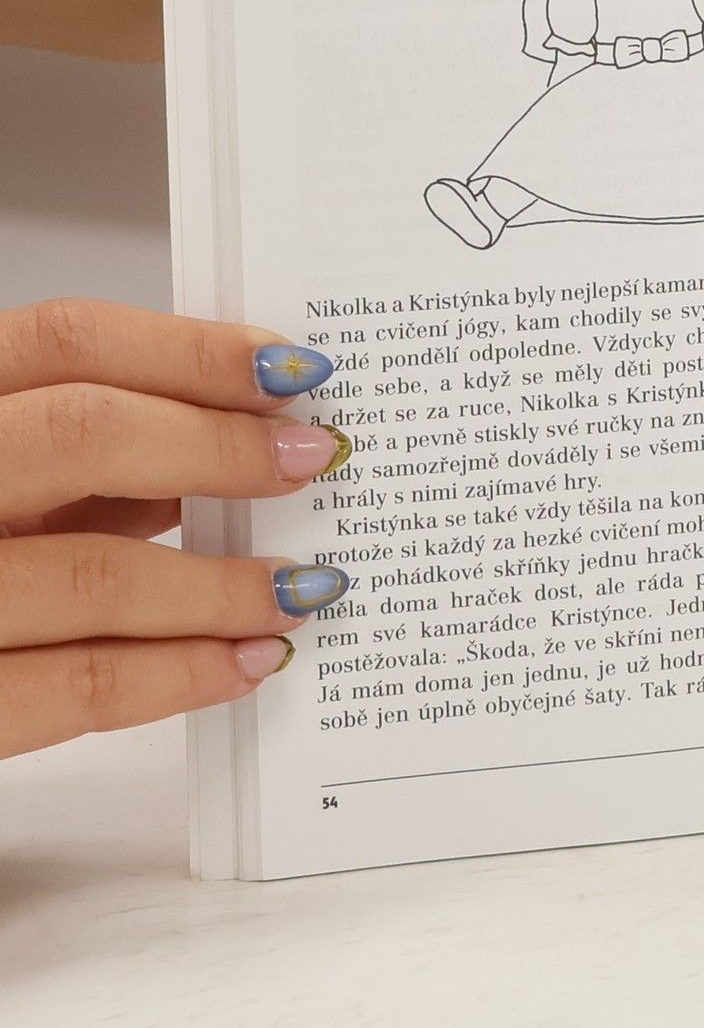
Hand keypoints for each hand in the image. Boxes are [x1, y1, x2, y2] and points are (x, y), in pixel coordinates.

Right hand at [0, 299, 353, 758]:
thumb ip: (75, 458)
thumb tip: (226, 443)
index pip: (66, 339)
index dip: (192, 349)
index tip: (295, 368)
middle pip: (85, 432)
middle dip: (220, 446)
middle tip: (313, 462)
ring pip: (94, 573)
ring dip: (222, 584)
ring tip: (304, 587)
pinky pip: (73, 687)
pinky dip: (178, 674)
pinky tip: (244, 662)